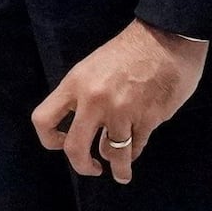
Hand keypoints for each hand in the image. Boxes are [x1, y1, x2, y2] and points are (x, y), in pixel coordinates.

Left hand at [35, 21, 206, 180]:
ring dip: (118, 168)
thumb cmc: (130, 49)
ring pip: (111, 154)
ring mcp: (121, 111)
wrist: (168, 36)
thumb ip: (84, 95)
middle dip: (82, 166)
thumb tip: (83, 125)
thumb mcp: (93, 67)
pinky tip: (135, 153)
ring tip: (121, 174)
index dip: (48, 139)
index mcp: (76, 83)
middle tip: (92, 169)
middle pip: (74, 148)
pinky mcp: (148, 118)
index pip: (43, 119)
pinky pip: (136, 146)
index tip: (61, 144)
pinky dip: (135, 153)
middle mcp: (94, 100)